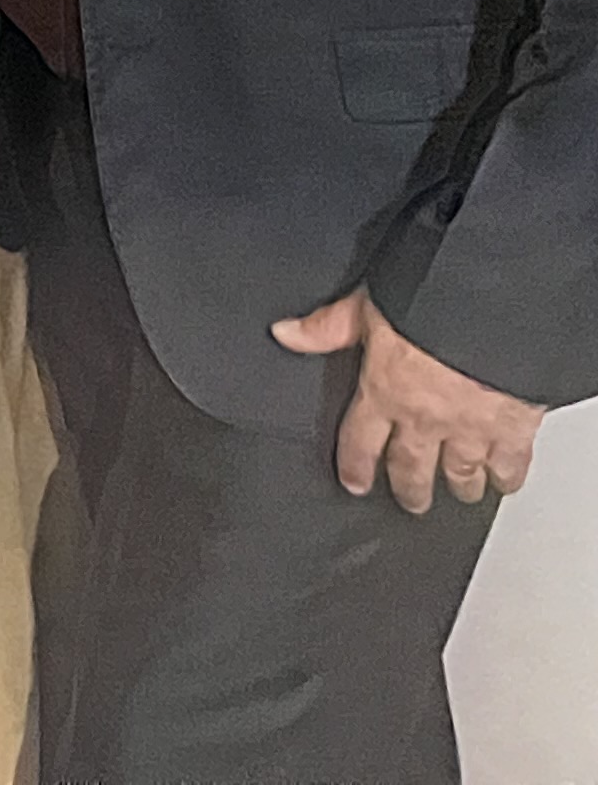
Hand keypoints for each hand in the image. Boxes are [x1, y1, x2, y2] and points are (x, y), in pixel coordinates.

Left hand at [274, 289, 545, 510]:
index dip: (356, 467)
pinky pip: (511, 466)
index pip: (360, 442)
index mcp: (385, 391)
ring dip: (460, 486)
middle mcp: (426, 419)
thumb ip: (329, 327)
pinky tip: (504, 481)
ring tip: (458, 493)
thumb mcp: (367, 305)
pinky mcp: (516, 429)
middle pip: (412, 469)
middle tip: (412, 502)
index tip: (356, 484)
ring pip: (462, 475)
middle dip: (410, 490)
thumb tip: (286, 333)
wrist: (495, 309)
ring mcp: (472, 429)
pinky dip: (507, 477)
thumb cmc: (432, 300)